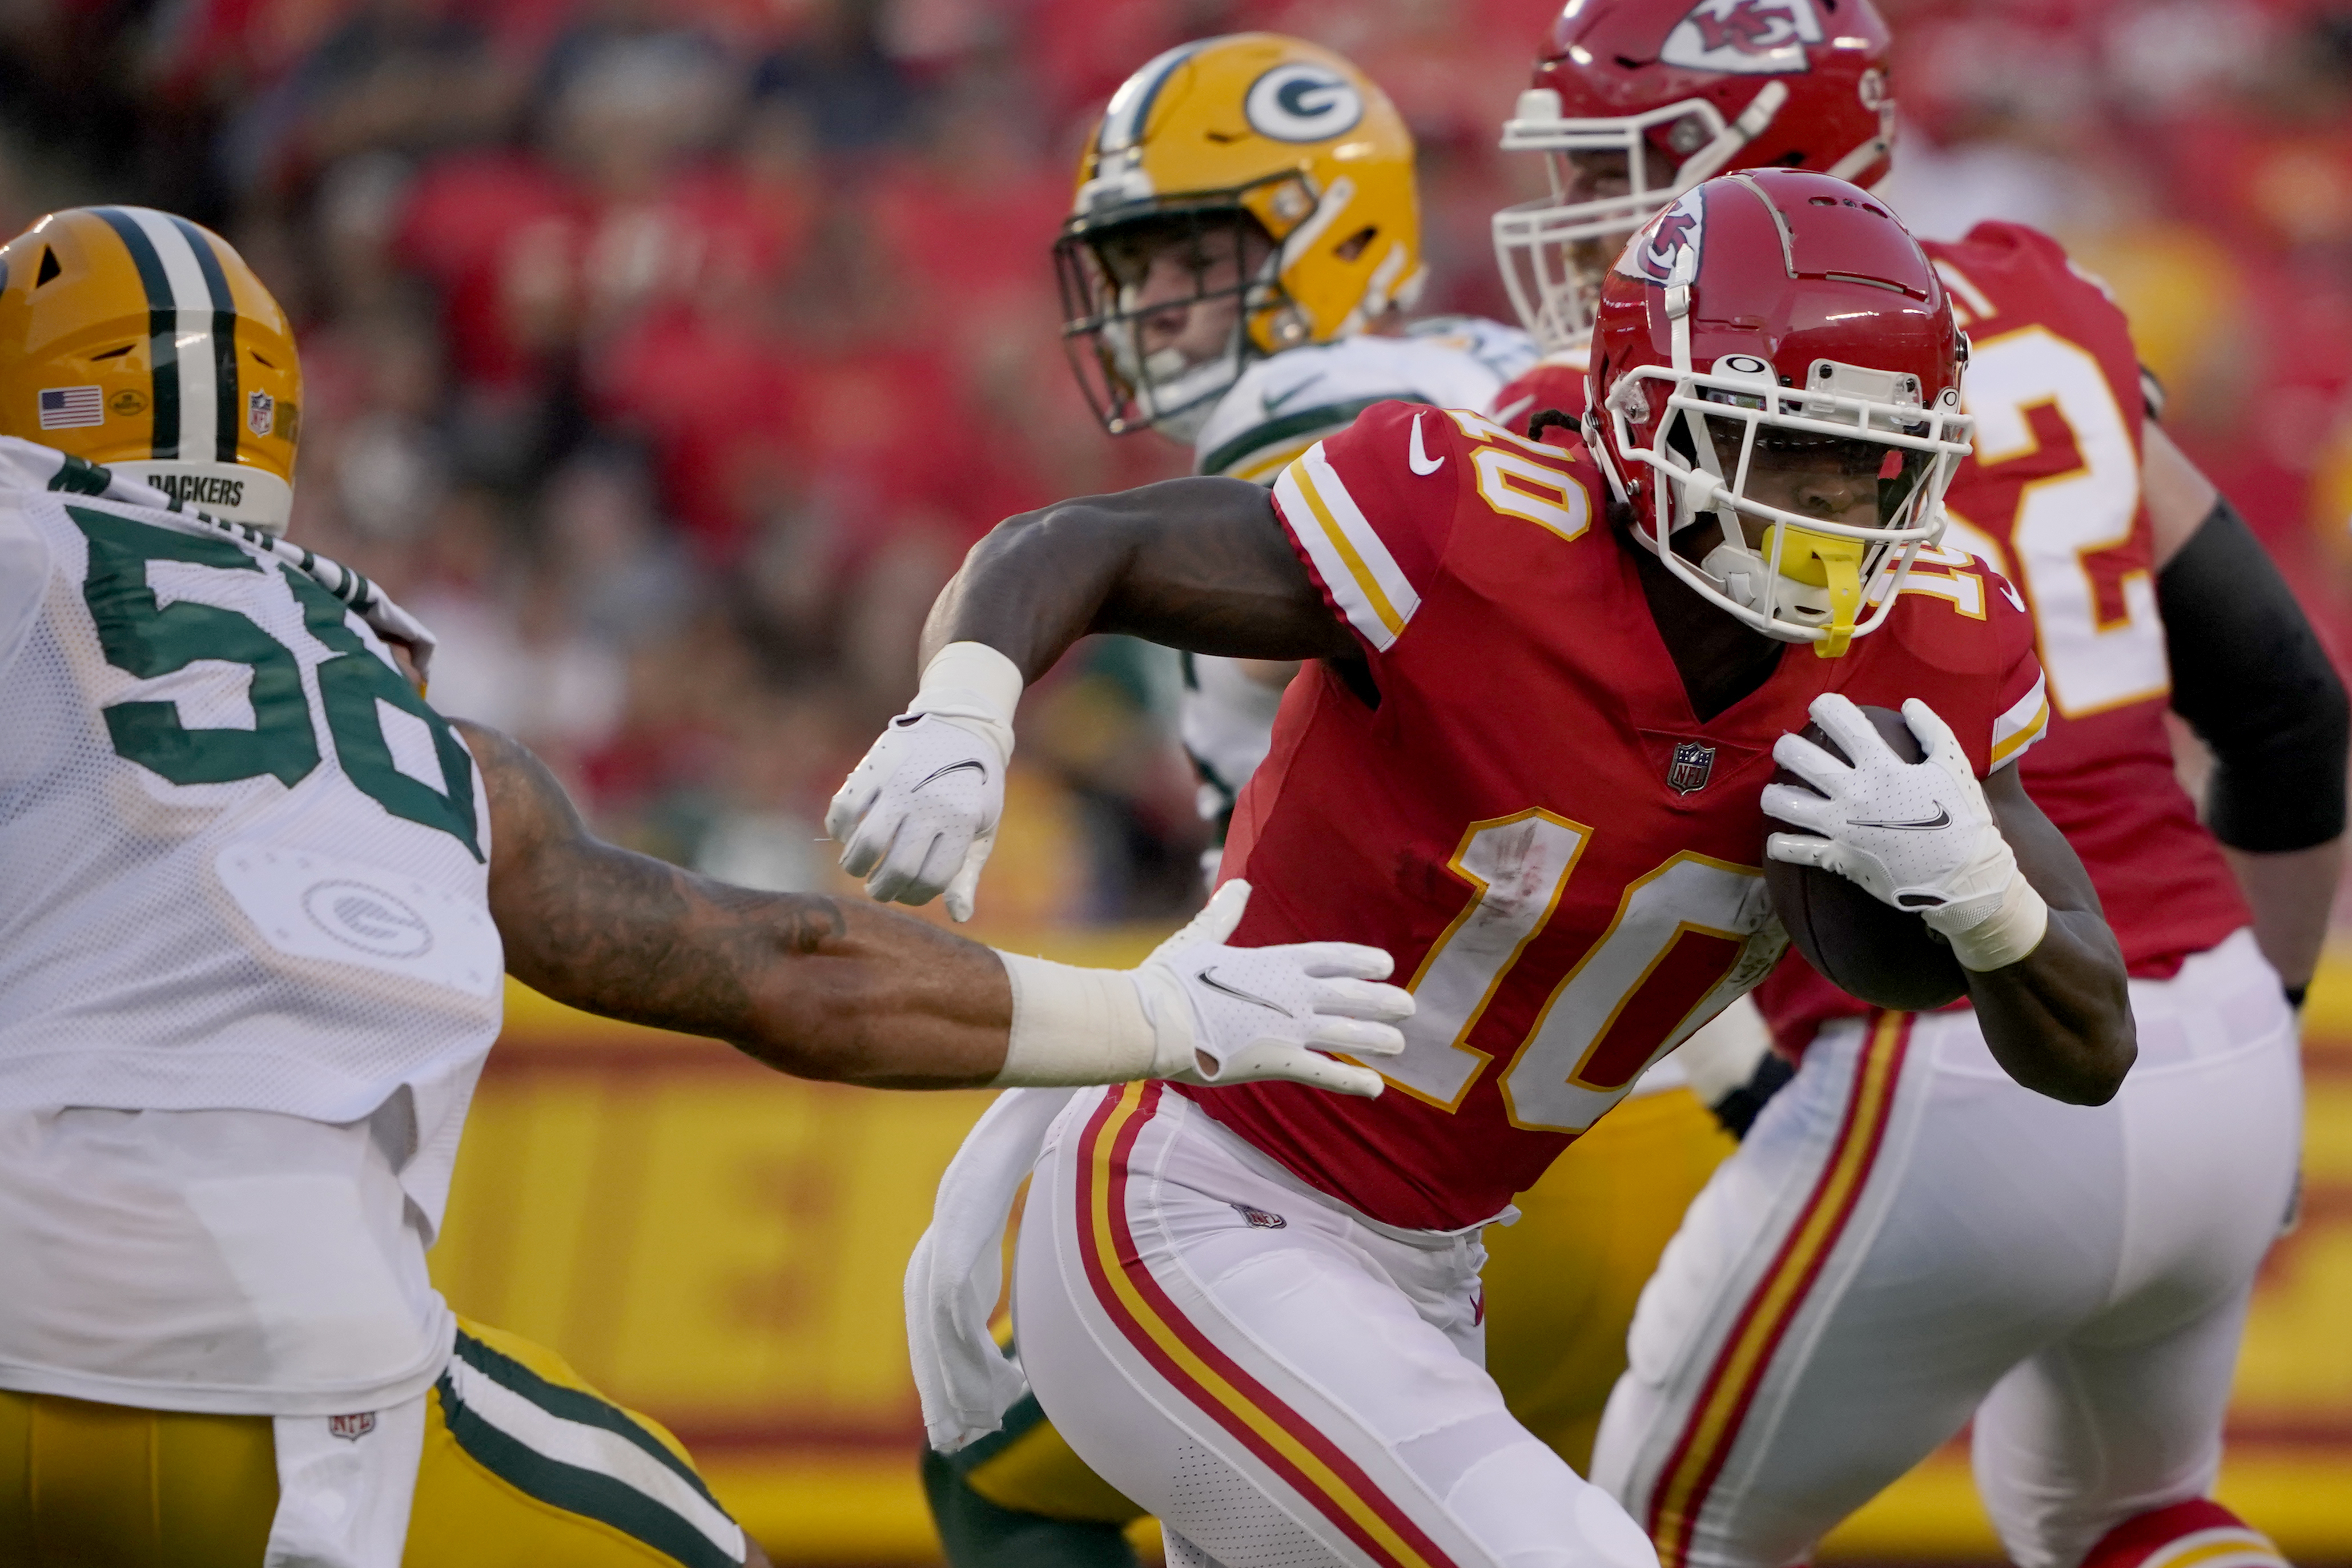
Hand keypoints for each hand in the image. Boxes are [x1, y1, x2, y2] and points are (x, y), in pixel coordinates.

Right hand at [826, 710, 1006, 918]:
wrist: (962, 726)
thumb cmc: (973, 787)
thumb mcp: (982, 827)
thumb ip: (967, 872)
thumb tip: (959, 916)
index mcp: (964, 821)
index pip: (932, 879)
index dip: (914, 896)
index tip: (905, 894)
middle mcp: (932, 804)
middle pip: (897, 868)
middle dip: (882, 889)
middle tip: (877, 888)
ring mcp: (901, 783)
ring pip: (867, 842)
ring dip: (855, 864)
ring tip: (857, 866)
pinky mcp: (876, 765)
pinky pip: (845, 808)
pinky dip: (838, 829)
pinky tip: (845, 835)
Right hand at [1136, 882, 1410, 1096]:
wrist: (1154, 1019)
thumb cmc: (1170, 978)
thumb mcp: (1200, 938)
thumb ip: (1225, 914)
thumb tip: (1239, 885)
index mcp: (1274, 962)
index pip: (1331, 958)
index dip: (1361, 961)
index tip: (1385, 964)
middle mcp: (1291, 993)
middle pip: (1349, 995)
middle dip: (1381, 1001)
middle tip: (1409, 1006)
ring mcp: (1288, 1027)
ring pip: (1346, 1033)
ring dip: (1377, 1038)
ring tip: (1400, 1044)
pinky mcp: (1277, 1061)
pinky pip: (1324, 1072)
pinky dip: (1352, 1081)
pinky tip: (1376, 1087)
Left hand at [1762, 694, 2019, 936]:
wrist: (1964, 876)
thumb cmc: (1962, 818)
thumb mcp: (1954, 766)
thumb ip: (1932, 730)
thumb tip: (1910, 703)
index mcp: (1882, 768)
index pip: (1843, 724)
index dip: (1825, 707)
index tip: (1819, 707)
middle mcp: (1854, 794)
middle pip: (1800, 760)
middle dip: (1786, 748)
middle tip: (1787, 749)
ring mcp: (1841, 827)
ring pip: (1785, 803)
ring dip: (1774, 795)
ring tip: (1776, 792)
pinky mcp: (1838, 857)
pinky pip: (1796, 850)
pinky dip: (1782, 844)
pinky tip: (1778, 838)